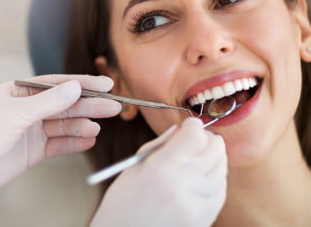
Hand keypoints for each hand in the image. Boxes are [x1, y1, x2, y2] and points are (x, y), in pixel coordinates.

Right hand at [90, 118, 226, 226]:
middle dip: (206, 138)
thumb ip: (159, 146)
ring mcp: (198, 203)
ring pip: (221, 166)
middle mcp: (184, 184)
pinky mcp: (206, 218)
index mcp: (161, 168)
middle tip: (195, 138)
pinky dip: (215, 176)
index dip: (192, 125)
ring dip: (212, 156)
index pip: (195, 134)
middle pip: (214, 148)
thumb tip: (180, 130)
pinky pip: (221, 188)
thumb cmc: (121, 205)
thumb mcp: (133, 169)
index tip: (187, 125)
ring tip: (197, 158)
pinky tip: (201, 176)